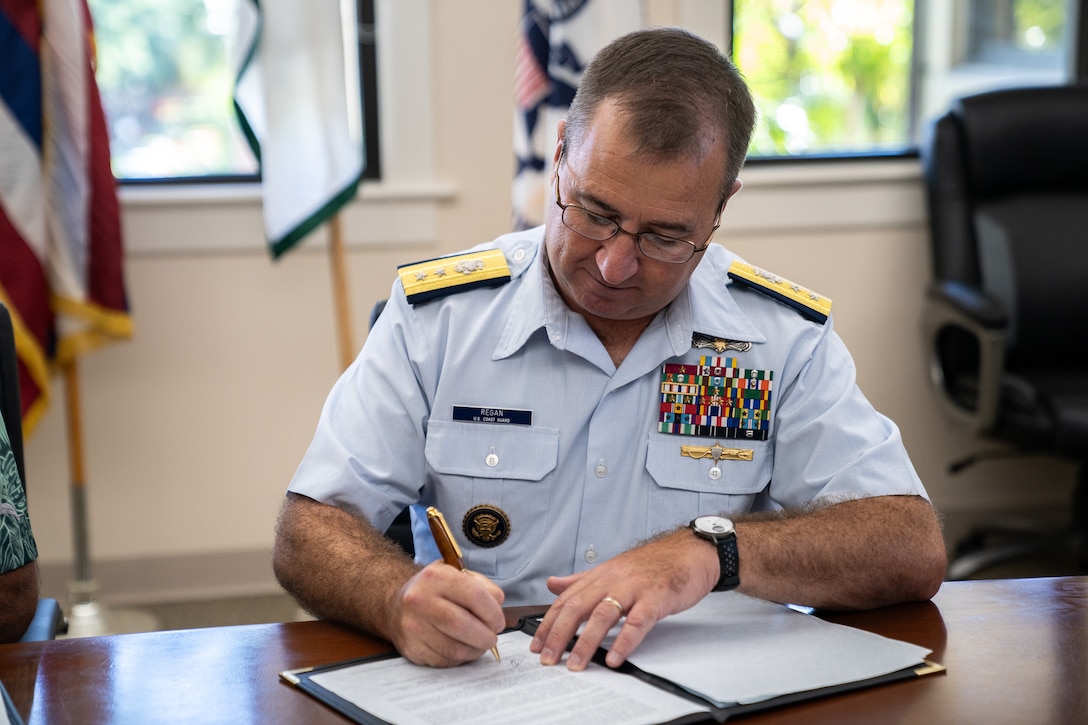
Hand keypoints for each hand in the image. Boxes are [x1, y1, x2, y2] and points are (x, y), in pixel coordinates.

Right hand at [388, 560, 505, 666]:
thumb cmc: (434, 590)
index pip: (474, 595)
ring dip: (475, 650)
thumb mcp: (456, 575)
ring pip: (455, 648)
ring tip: (479, 644)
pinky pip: (444, 661)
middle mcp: (420, 600)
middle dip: (485, 636)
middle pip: (463, 625)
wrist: (395, 605)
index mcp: (435, 577)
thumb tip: (497, 609)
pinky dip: (459, 658)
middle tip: (492, 637)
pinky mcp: (411, 649)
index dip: (493, 612)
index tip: (498, 622)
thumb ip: (482, 587)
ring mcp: (413, 627)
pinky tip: (461, 649)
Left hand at [529, 529, 717, 670]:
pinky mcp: (656, 598)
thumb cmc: (653, 564)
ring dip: (586, 642)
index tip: (536, 645)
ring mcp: (634, 588)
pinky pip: (637, 622)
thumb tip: (552, 585)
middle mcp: (613, 580)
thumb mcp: (612, 569)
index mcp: (600, 575)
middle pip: (578, 607)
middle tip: (547, 658)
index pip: (567, 600)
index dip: (549, 623)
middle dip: (558, 634)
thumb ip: (581, 580)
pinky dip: (624, 641)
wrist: (689, 552)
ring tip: (575, 663)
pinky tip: (615, 658)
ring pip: (602, 615)